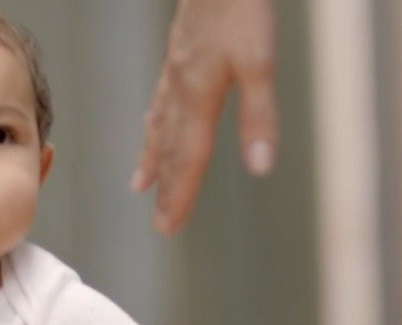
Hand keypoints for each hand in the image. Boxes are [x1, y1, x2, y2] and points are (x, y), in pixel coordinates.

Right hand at [132, 0, 277, 234]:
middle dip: (165, 189)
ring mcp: (175, 72)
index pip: (186, 158)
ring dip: (153, 160)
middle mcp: (180, 90)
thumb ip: (259, 116)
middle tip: (159, 225)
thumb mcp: (260, 63)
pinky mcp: (179, 55)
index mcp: (197, 96)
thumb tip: (260, 167)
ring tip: (141, 185)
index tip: (168, 227)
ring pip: (159, 127)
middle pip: (169, 150)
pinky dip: (153, 125)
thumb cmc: (239, 9)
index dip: (178, 196)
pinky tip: (153, 126)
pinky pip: (160, 102)